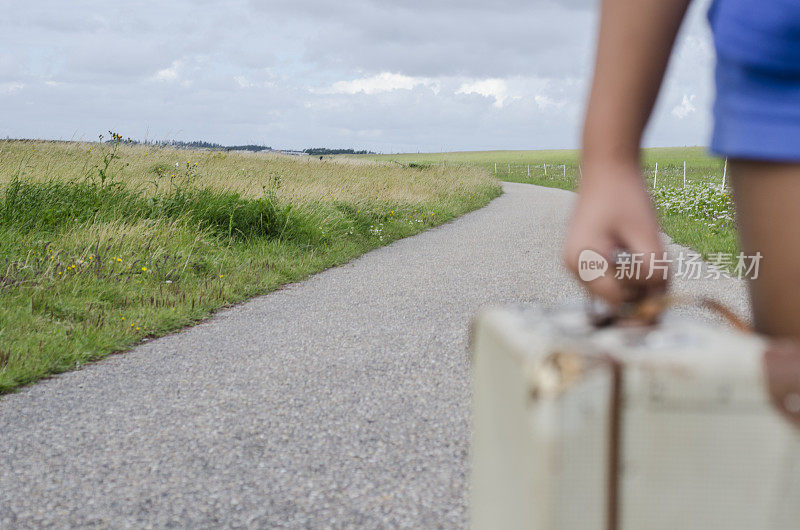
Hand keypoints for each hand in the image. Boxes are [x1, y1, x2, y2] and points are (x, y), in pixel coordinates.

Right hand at [563, 161, 667, 305]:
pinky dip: (629, 272)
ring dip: (637, 281)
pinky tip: (637, 251)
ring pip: (614, 291)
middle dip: (642, 290)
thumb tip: (658, 306)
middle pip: (615, 300)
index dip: (644, 299)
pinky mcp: (584, 258)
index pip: (618, 301)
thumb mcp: (646, 235)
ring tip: (649, 252)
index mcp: (583, 261)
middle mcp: (574, 267)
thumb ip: (654, 272)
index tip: (665, 283)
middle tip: (661, 264)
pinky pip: (611, 279)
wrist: (608, 167)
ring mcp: (576, 264)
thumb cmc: (626, 195)